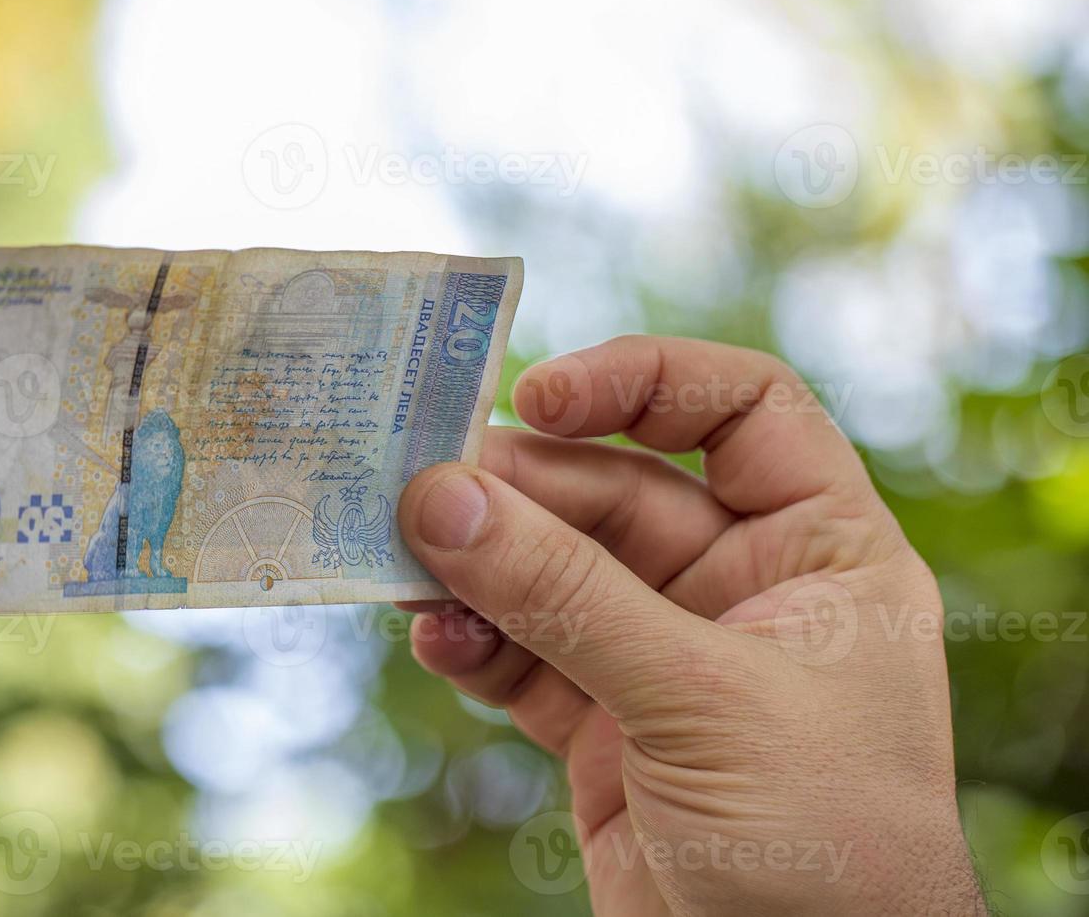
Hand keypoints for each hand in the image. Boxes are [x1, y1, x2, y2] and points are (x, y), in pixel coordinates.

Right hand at [398, 337, 984, 915]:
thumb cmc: (822, 846)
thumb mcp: (700, 701)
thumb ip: (567, 597)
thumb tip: (443, 497)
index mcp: (819, 550)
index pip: (741, 410)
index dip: (641, 381)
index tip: (536, 394)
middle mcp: (742, 589)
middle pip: (614, 491)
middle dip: (520, 493)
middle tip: (419, 489)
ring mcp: (664, 657)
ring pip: (553, 574)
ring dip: (477, 564)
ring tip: (405, 566)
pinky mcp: (602, 727)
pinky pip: (522, 656)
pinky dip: (473, 643)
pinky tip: (434, 639)